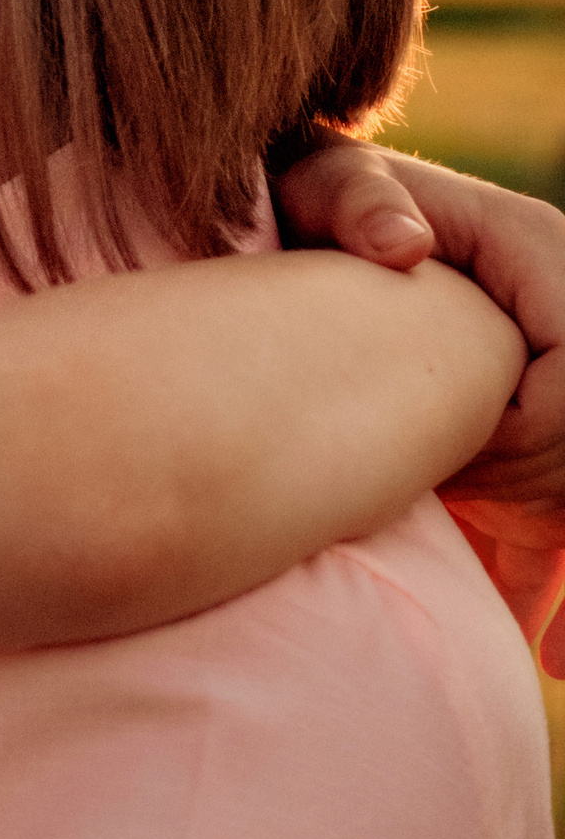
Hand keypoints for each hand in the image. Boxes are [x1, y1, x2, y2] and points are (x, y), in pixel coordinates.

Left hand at [273, 136, 564, 666]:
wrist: (300, 228)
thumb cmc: (305, 204)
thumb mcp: (321, 181)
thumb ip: (358, 198)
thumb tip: (402, 247)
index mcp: (544, 256)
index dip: (522, 435)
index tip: (452, 467)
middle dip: (531, 498)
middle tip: (450, 517)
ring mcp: (562, 378)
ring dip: (550, 559)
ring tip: (543, 647)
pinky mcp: (539, 432)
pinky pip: (555, 522)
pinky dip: (546, 584)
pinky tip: (545, 656)